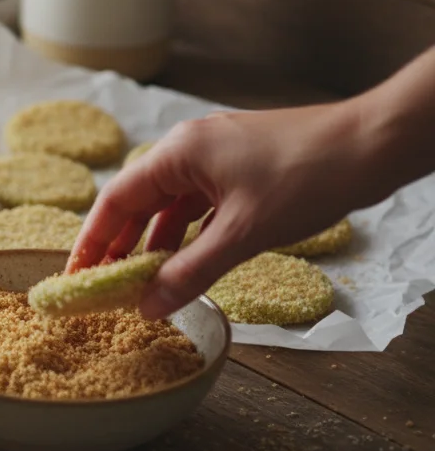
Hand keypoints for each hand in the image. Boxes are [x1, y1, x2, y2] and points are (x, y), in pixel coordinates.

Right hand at [67, 101, 382, 319]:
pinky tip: (184, 261)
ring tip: (140, 282)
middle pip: (137, 202)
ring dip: (153, 243)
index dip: (91, 241)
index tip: (75, 275)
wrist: (375, 143)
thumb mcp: (243, 234)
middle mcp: (189, 149)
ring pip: (169, 205)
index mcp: (178, 153)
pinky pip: (197, 204)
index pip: (116, 201)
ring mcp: (216, 155)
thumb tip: (148, 307)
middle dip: (119, 245)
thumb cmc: (309, 176)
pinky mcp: (240, 166)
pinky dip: (185, 233)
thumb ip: (191, 273)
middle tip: (103, 285)